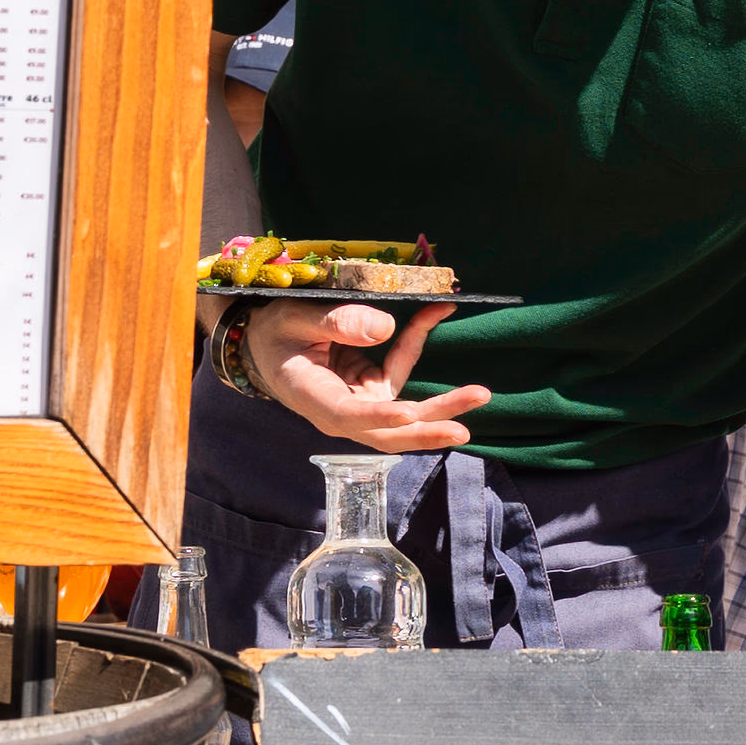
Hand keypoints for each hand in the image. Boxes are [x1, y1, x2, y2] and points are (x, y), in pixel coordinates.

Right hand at [238, 297, 491, 452]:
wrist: (266, 341)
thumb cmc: (275, 331)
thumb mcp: (293, 317)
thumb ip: (333, 321)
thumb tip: (384, 328)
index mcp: (314, 399)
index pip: (349, 418)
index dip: (380, 418)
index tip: (408, 416)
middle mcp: (342, 411)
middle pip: (389, 432)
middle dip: (427, 430)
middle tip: (463, 429)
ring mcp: (361, 401)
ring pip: (405, 415)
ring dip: (442, 406)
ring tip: (479, 394)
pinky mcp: (373, 387)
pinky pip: (400, 368)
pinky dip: (418, 341)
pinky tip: (438, 312)